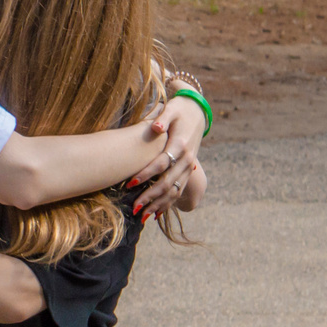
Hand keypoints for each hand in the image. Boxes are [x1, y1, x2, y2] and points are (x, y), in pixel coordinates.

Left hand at [127, 96, 206, 215]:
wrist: (197, 112)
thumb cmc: (179, 110)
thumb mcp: (171, 109)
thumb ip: (162, 119)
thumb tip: (156, 128)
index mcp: (180, 144)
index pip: (162, 163)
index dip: (146, 174)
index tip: (130, 183)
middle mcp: (186, 159)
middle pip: (168, 181)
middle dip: (150, 196)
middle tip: (134, 207)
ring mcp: (189, 166)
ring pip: (175, 190)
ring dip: (159, 204)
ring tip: (142, 216)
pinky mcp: (188, 170)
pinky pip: (179, 190)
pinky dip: (168, 203)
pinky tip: (156, 215)